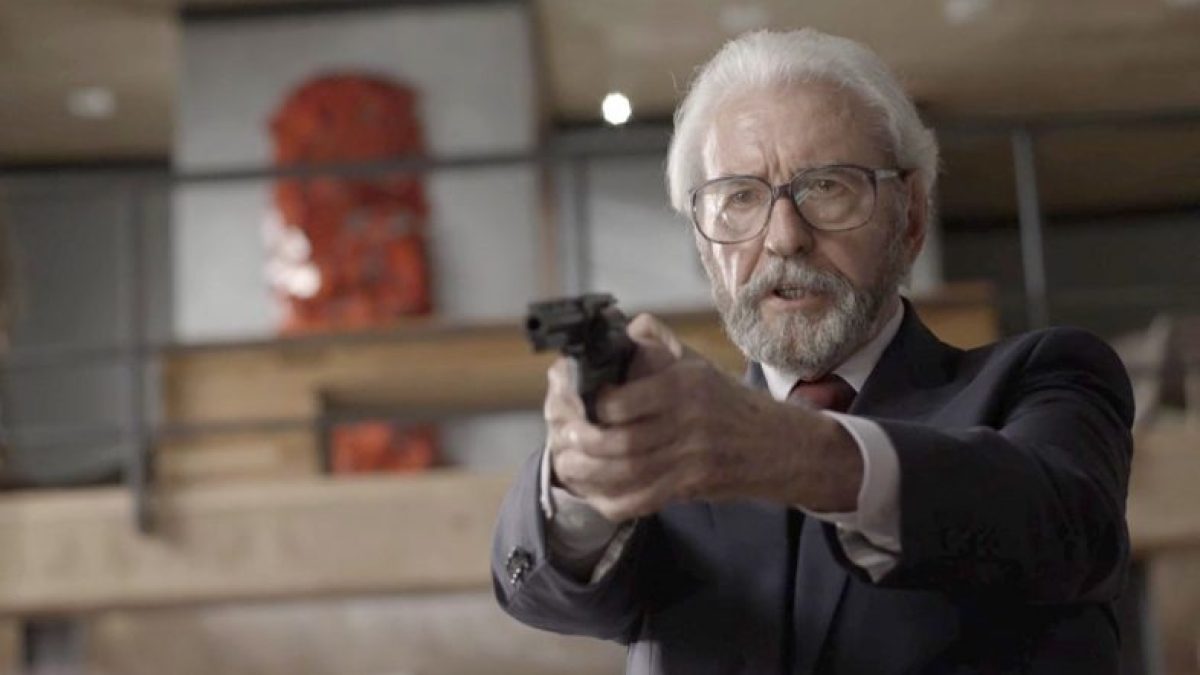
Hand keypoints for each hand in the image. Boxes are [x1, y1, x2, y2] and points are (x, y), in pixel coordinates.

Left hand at [543, 314, 862, 522]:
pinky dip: (614, 501)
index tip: (579, 406)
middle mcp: (688, 422)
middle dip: (584, 446)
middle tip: (565, 442)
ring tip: (570, 467)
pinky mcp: (693, 486)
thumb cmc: (729, 402)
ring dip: (590, 476)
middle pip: (621, 442)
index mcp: (684, 385)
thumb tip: (626, 326)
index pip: (624, 400)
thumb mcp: (696, 364)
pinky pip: (643, 500)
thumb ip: (657, 344)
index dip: (593, 407)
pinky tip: (597, 494)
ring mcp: (691, 458)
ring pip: (627, 474)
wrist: (779, 444)